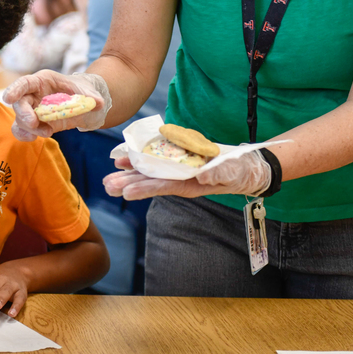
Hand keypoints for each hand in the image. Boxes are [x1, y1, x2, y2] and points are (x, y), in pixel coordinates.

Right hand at [3, 70, 110, 141]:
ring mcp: (31, 110)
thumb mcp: (88, 91)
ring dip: (29, 128)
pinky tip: (36, 137)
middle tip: (34, 123)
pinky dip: (26, 135)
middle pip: (19, 103)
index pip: (25, 83)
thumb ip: (92, 96)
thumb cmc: (81, 91)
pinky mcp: (33, 124)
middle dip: (24, 114)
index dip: (15, 89)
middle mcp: (33, 94)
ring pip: (19, 120)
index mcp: (43, 81)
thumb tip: (98, 103)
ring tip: (48, 132)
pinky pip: (22, 131)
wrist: (82, 103)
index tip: (8, 98)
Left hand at [104, 150, 270, 199]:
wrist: (245, 166)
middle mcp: (180, 179)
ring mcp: (177, 171)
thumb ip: (219, 174)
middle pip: (151, 181)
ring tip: (109, 179)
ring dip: (129, 174)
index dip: (146, 188)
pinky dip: (139, 160)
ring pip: (149, 173)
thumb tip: (204, 176)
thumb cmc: (240, 172)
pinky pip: (155, 161)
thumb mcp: (233, 172)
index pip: (164, 186)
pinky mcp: (178, 161)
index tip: (127, 193)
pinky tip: (122, 161)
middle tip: (108, 186)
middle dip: (129, 184)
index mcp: (190, 184)